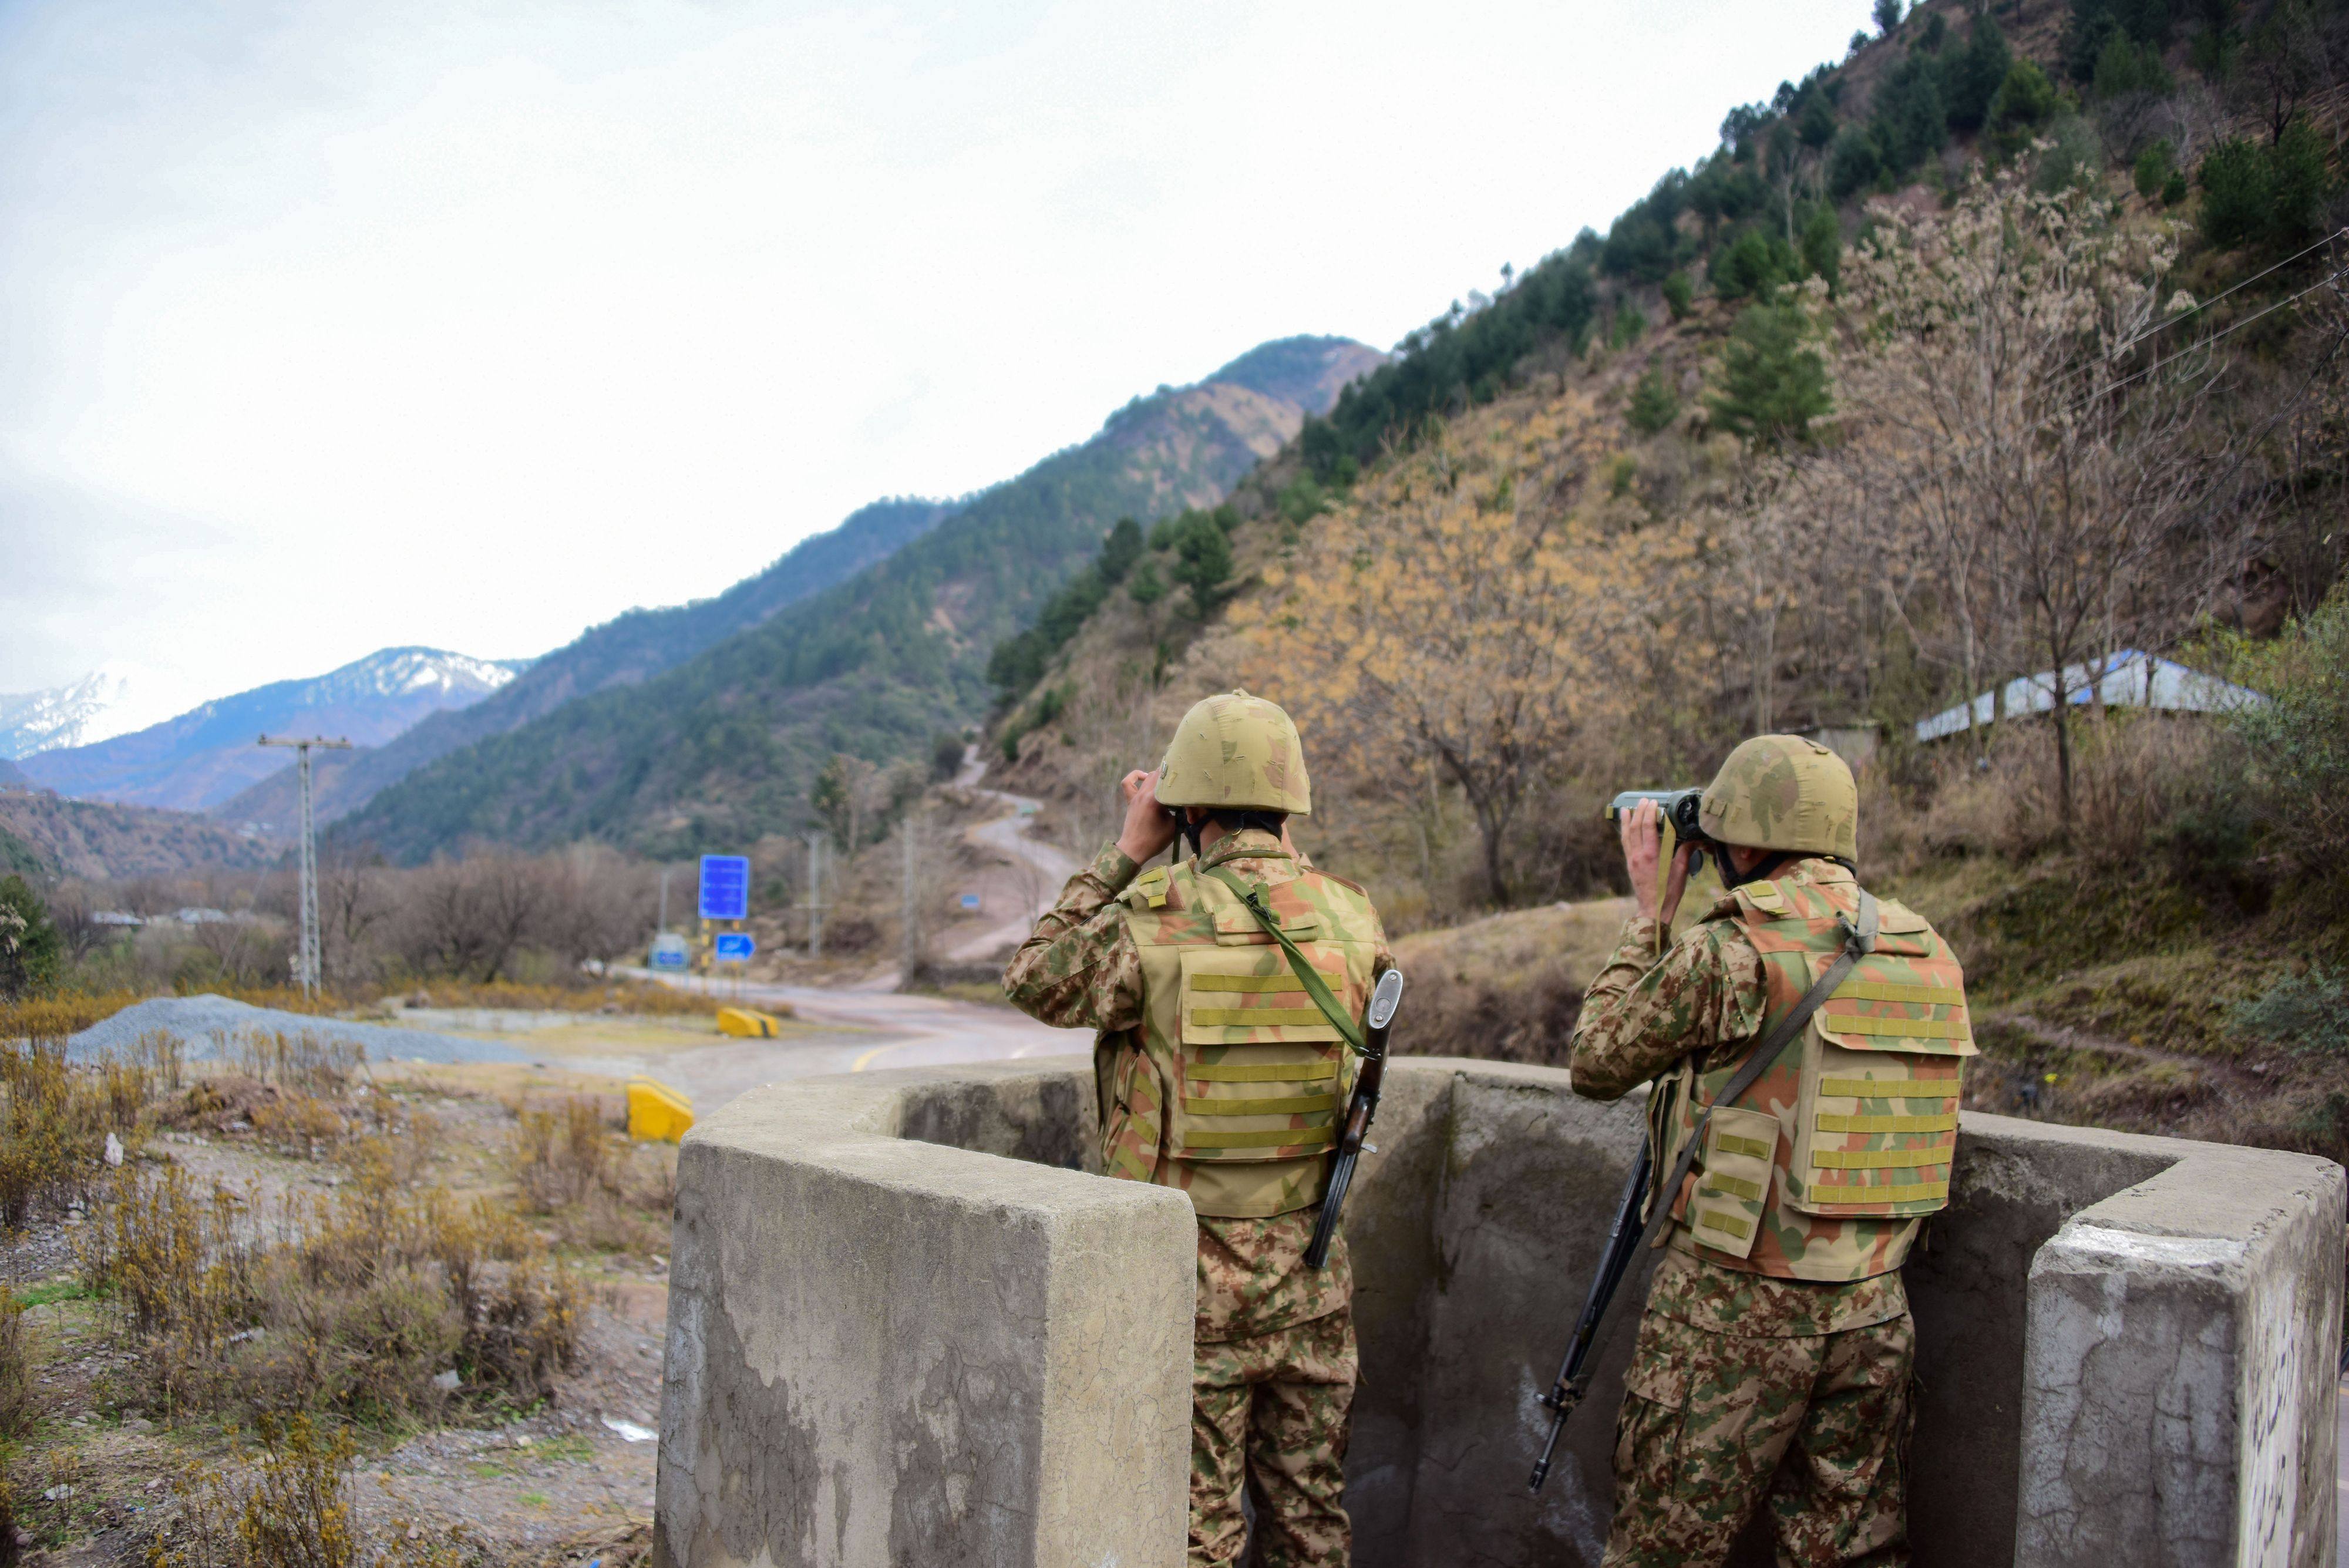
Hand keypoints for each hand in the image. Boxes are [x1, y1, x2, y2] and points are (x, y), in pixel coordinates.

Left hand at [1116, 769, 1178, 863]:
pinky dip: (1136, 777)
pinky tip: (1144, 777)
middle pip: (1159, 775)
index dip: (1181, 780)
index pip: (1170, 782)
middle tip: (1182, 781)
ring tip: (1169, 782)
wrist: (1133, 850)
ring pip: (1148, 777)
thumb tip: (1186, 803)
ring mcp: (1136, 796)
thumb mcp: (1173, 827)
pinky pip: (1128, 783)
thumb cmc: (1154, 841)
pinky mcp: (1130, 800)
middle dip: (1171, 776)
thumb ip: (1180, 813)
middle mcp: (1144, 794)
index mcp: (1155, 800)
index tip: (1189, 783)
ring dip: (1159, 776)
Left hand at [1621, 799, 1693, 928]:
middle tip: (1643, 800)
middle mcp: (1638, 855)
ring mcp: (1632, 860)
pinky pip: (1625, 845)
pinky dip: (1624, 833)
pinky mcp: (1629, 865)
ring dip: (1627, 821)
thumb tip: (1695, 839)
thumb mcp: (1681, 871)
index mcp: (1651, 855)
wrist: (1654, 909)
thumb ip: (1686, 852)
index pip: (1647, 827)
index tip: (1653, 802)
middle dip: (1639, 812)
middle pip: (1635, 828)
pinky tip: (1625, 828)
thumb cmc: (1669, 892)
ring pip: (1626, 835)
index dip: (1649, 813)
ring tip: (1627, 809)